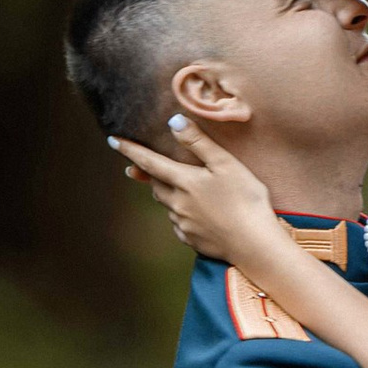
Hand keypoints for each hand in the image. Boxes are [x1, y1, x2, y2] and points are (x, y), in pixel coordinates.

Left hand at [111, 118, 293, 268]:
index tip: (112, 140)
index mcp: (184, 182)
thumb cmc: (246, 200)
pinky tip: (197, 215)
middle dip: (150, 175)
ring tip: (183, 190)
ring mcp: (183, 224)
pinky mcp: (191, 240)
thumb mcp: (226, 164)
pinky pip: (179, 224)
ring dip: (169, 195)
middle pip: (156, 185)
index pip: (149, 162)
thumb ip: (198, 142)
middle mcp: (177, 204)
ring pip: (167, 205)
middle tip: (145, 167)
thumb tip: (173, 122)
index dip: (130, 150)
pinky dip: (181, 215)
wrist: (255, 245)